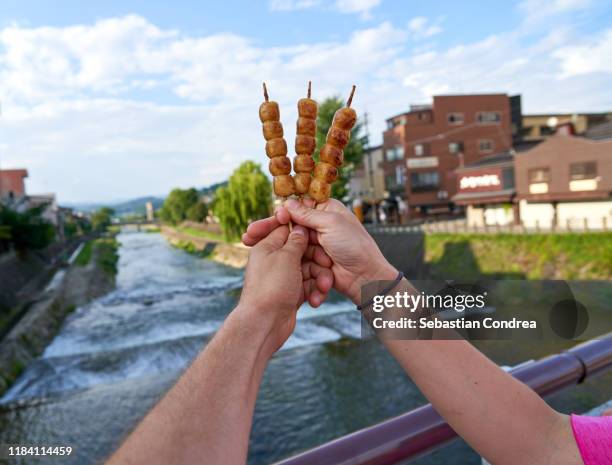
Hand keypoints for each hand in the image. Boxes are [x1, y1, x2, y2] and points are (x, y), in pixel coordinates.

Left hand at [239, 224, 332, 352]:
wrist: (265, 323)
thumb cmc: (272, 288)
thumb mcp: (286, 257)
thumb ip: (295, 241)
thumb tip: (300, 228)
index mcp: (267, 247)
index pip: (286, 230)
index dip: (303, 230)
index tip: (318, 231)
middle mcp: (274, 260)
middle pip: (302, 251)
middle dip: (317, 258)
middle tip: (326, 264)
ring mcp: (283, 277)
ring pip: (308, 269)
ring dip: (319, 278)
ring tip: (324, 287)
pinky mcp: (291, 292)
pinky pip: (308, 285)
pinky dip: (314, 291)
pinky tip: (316, 300)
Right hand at [244, 198, 396, 303]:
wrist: (366, 277)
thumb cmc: (355, 246)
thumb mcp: (331, 223)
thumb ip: (307, 214)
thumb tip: (287, 204)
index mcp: (326, 210)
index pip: (296, 208)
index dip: (277, 215)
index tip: (259, 223)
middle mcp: (320, 226)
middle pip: (290, 228)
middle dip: (270, 233)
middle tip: (248, 237)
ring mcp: (317, 245)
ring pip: (291, 246)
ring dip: (279, 251)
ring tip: (256, 251)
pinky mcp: (316, 263)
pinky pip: (299, 262)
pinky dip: (290, 265)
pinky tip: (275, 268)